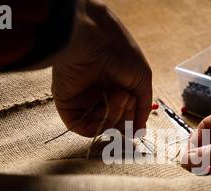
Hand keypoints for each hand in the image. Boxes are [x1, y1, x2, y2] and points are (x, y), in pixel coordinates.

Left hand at [52, 0, 151, 136]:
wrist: (93, 40)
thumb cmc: (121, 53)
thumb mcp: (142, 79)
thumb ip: (143, 107)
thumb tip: (140, 130)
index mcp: (116, 87)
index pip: (125, 115)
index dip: (132, 119)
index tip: (137, 116)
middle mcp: (99, 95)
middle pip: (115, 123)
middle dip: (125, 115)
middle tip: (126, 98)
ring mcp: (83, 101)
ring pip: (101, 126)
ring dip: (114, 117)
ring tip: (117, 97)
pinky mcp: (67, 105)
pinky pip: (82, 128)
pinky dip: (97, 127)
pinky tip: (104, 112)